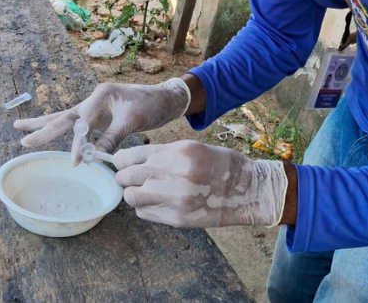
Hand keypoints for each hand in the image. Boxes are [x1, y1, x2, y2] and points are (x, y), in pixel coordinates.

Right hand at [14, 79, 190, 164]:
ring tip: (19, 126)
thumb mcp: (134, 121)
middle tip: (21, 139)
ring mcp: (95, 106)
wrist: (167, 98)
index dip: (78, 144)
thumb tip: (94, 156)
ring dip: (44, 124)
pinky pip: (77, 124)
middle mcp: (94, 98)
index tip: (76, 162)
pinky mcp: (99, 115)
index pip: (82, 123)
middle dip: (42, 128)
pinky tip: (47, 131)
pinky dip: (63, 130)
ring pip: (65, 117)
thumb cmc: (153, 105)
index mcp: (101, 95)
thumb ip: (113, 137)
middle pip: (63, 116)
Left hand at [113, 140, 287, 227]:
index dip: (121, 161)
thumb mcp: (191, 148)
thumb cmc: (219, 164)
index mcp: (176, 153)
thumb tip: (130, 162)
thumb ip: (161, 154)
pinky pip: (145, 213)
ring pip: (131, 198)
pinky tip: (159, 201)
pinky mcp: (177, 219)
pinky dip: (146, 208)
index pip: (130, 156)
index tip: (121, 163)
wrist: (246, 190)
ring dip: (134, 194)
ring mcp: (174, 199)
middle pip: (125, 178)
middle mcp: (172, 175)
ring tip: (146, 191)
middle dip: (124, 178)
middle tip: (130, 178)